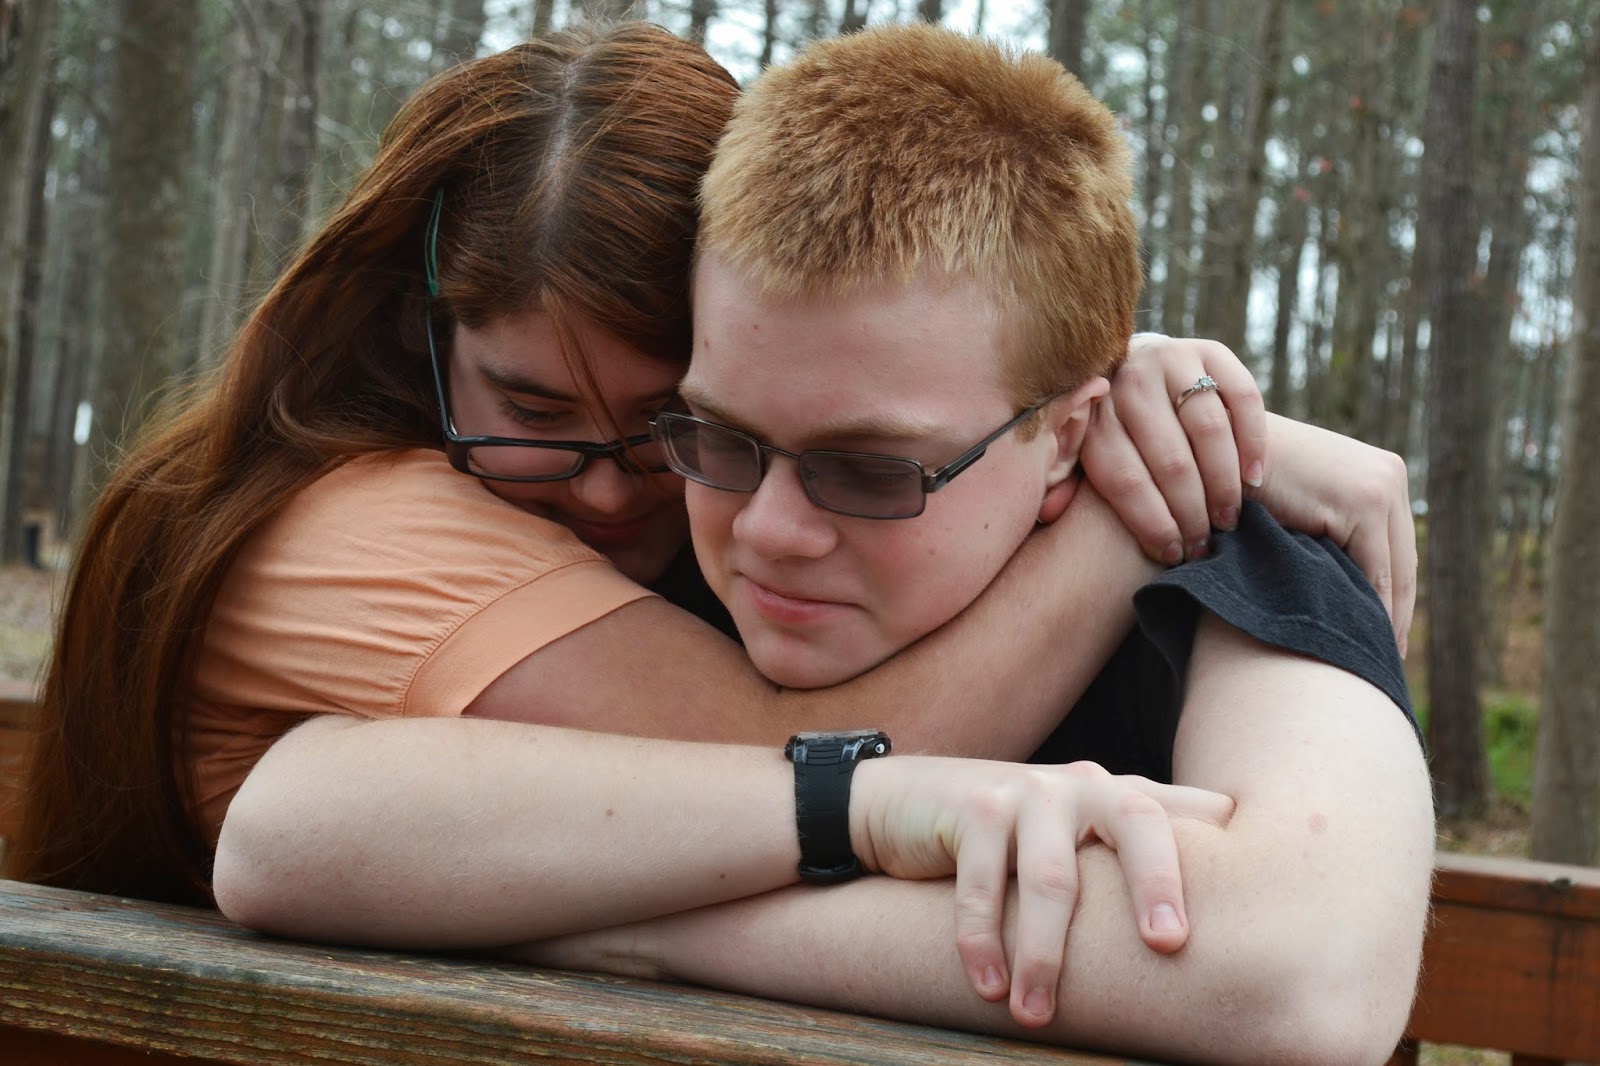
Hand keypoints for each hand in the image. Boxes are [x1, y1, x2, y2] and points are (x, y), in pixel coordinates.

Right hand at [850, 757, 1234, 1027]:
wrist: (896, 804)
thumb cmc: (997, 842)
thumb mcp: (1063, 843)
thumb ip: (1117, 863)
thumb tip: (1188, 943)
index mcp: (1115, 796)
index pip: (1181, 815)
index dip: (1218, 850)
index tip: (1245, 909)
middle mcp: (1082, 785)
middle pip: (1138, 823)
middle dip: (1157, 884)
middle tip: (1168, 945)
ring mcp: (1027, 791)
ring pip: (1052, 879)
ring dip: (1043, 956)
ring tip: (1035, 1015)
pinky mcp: (974, 807)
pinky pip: (983, 886)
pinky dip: (982, 943)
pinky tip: (988, 988)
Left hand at [1081, 335, 1267, 563]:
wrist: (1147, 377)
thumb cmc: (1118, 438)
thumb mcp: (1085, 456)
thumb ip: (1070, 482)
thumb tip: (1048, 510)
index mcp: (1094, 416)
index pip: (1123, 478)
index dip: (1151, 522)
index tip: (1173, 552)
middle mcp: (1128, 382)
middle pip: (1169, 458)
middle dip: (1191, 511)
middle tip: (1205, 543)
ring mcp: (1170, 359)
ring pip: (1207, 429)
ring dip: (1223, 482)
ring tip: (1228, 519)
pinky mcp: (1209, 349)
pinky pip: (1242, 398)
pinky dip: (1252, 441)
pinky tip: (1254, 478)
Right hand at [1254, 413, 1416, 652]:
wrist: (1216, 453)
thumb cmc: (1242, 484)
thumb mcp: (1299, 505)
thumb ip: (1323, 530)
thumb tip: (1337, 587)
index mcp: (1381, 473)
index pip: (1395, 548)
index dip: (1395, 596)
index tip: (1386, 637)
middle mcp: (1391, 476)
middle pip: (1402, 561)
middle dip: (1397, 613)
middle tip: (1387, 658)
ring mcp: (1381, 487)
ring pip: (1393, 571)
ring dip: (1387, 618)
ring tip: (1373, 658)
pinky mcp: (1364, 503)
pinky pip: (1375, 571)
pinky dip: (1370, 608)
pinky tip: (1358, 637)